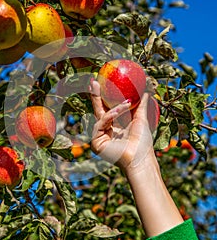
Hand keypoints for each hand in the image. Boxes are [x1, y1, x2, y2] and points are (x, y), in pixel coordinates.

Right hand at [90, 79, 183, 236]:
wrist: (141, 159)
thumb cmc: (143, 143)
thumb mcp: (141, 119)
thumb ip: (140, 105)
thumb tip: (145, 90)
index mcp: (115, 125)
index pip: (107, 107)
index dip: (104, 95)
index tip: (102, 81)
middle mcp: (106, 129)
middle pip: (98, 109)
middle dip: (95, 95)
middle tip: (93, 80)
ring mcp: (100, 135)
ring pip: (101, 114)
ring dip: (114, 108)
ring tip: (127, 103)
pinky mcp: (96, 141)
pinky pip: (101, 123)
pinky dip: (111, 116)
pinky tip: (120, 112)